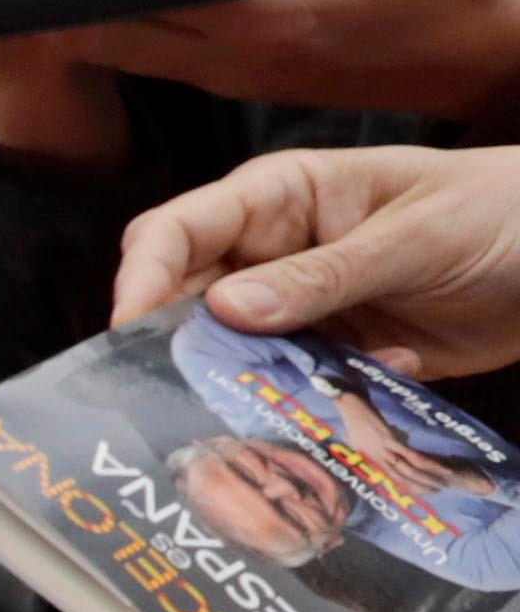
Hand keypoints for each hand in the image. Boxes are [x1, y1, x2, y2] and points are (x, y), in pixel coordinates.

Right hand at [111, 141, 519, 381]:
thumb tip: (226, 311)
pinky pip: (294, 389)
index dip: (143, 280)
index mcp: (283, 198)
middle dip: (179, 348)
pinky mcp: (338, 356)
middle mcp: (277, 255)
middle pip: (188, 302)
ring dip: (246, 387)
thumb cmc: (503, 211)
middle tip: (178, 395)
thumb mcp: (416, 236)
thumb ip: (324, 275)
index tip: (130, 335)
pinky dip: (310, 406)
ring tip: (267, 413)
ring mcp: (305, 309)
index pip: (179, 231)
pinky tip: (354, 403)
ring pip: (235, 356)